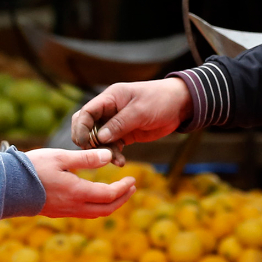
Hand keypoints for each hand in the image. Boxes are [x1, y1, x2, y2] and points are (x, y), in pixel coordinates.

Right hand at [27, 148, 135, 218]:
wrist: (6, 187)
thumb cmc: (32, 168)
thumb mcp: (61, 157)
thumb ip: (86, 158)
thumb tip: (109, 156)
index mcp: (77, 192)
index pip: (109, 195)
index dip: (124, 188)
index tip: (132, 179)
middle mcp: (74, 206)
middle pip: (106, 209)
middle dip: (122, 199)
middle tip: (131, 188)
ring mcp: (65, 212)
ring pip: (95, 214)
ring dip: (110, 205)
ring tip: (118, 193)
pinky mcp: (57, 212)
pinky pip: (84, 213)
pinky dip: (96, 207)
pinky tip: (96, 197)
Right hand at [70, 78, 192, 161]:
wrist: (180, 105)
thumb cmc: (160, 100)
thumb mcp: (140, 111)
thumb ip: (119, 124)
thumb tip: (99, 138)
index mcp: (109, 98)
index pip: (86, 112)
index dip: (81, 127)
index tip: (83, 143)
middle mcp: (109, 110)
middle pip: (86, 126)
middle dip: (87, 141)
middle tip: (94, 155)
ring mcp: (116, 123)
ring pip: (99, 140)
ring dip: (103, 151)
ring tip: (115, 161)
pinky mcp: (124, 134)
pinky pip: (112, 146)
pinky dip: (113, 155)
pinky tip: (120, 162)